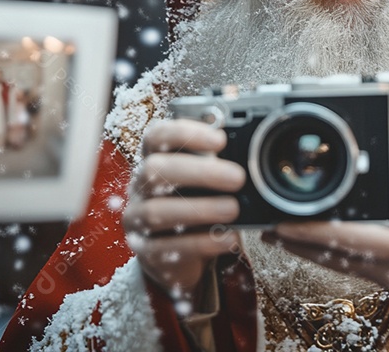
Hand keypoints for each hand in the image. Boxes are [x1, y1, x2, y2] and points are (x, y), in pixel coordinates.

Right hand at [122, 119, 244, 305]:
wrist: (178, 255)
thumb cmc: (196, 204)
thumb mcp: (206, 182)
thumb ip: (219, 165)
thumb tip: (250, 155)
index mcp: (154, 159)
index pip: (157, 136)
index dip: (185, 133)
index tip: (221, 139)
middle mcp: (140, 187)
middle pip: (154, 170)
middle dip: (199, 172)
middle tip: (238, 177)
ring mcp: (137, 221)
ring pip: (156, 211)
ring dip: (199, 209)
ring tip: (233, 209)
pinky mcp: (147, 253)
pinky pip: (166, 248)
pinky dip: (201, 243)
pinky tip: (228, 238)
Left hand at [264, 153, 388, 301]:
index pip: (345, 240)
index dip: (310, 233)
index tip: (284, 224)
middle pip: (333, 259)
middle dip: (299, 245)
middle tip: (269, 231)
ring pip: (341, 268)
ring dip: (310, 253)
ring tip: (285, 239)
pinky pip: (356, 270)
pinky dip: (332, 259)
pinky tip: (322, 249)